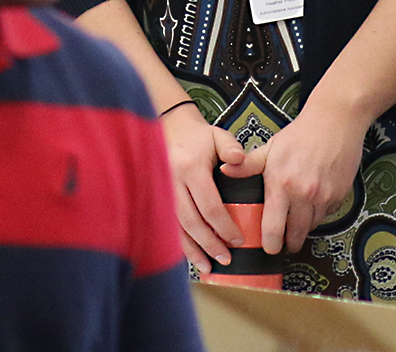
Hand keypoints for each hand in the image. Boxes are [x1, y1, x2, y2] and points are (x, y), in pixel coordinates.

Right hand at [161, 106, 245, 271]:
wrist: (168, 128)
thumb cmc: (198, 136)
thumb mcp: (217, 136)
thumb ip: (231, 147)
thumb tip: (240, 159)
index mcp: (190, 166)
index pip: (209, 204)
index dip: (224, 226)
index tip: (238, 240)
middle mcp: (172, 181)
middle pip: (191, 221)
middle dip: (209, 244)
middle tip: (226, 259)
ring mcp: (160, 192)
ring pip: (176, 228)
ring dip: (192, 250)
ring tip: (208, 268)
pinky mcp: (155, 199)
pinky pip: (167, 226)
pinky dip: (179, 244)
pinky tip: (189, 257)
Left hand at [224, 101, 367, 255]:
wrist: (335, 121)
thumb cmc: (300, 134)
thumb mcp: (270, 148)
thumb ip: (247, 165)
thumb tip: (224, 170)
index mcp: (281, 184)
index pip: (273, 229)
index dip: (270, 244)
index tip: (268, 248)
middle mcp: (303, 194)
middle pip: (296, 236)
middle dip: (289, 243)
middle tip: (283, 242)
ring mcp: (323, 197)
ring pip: (311, 227)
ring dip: (303, 228)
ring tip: (296, 223)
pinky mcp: (339, 196)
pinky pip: (326, 215)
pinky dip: (318, 214)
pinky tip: (312, 204)